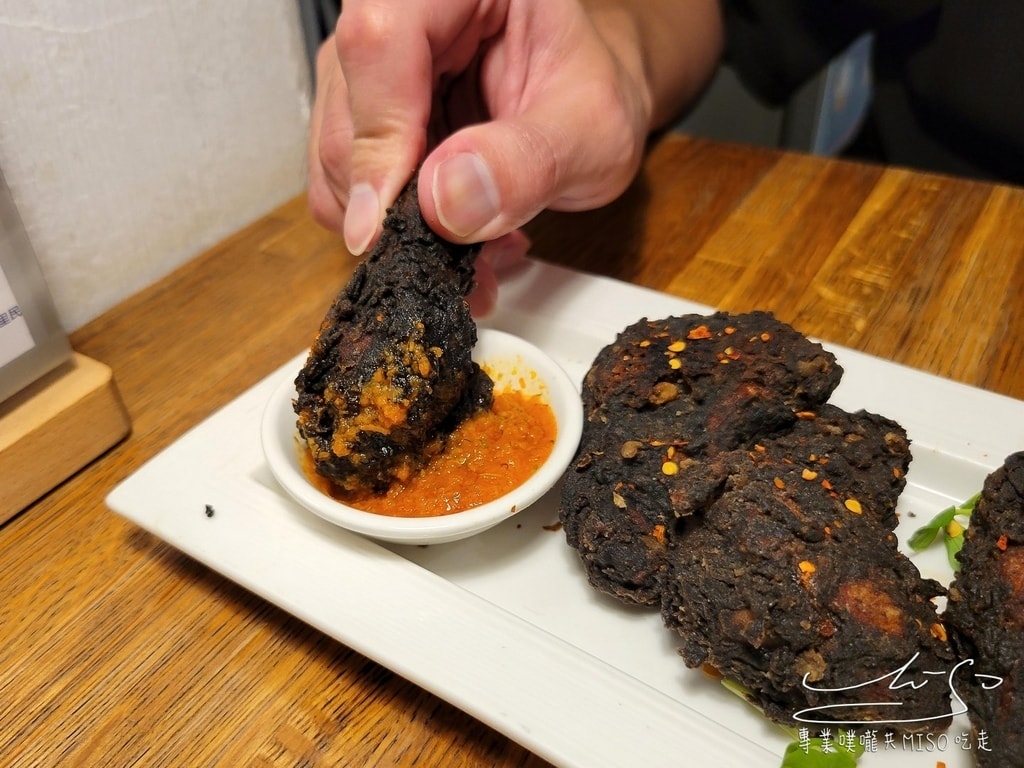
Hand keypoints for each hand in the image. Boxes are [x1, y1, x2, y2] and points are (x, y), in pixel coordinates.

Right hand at [308, 0, 655, 250]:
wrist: (588, 108)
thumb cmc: (596, 96)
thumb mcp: (590, 131)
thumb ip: (525, 161)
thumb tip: (446, 202)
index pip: (381, 42)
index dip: (377, 138)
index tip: (389, 222)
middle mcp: (400, 14)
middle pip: (345, 112)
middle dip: (394, 205)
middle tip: (463, 256)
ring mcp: (373, 71)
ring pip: (337, 160)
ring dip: (400, 228)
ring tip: (478, 246)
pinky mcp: (366, 120)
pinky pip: (352, 188)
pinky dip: (399, 230)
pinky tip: (457, 234)